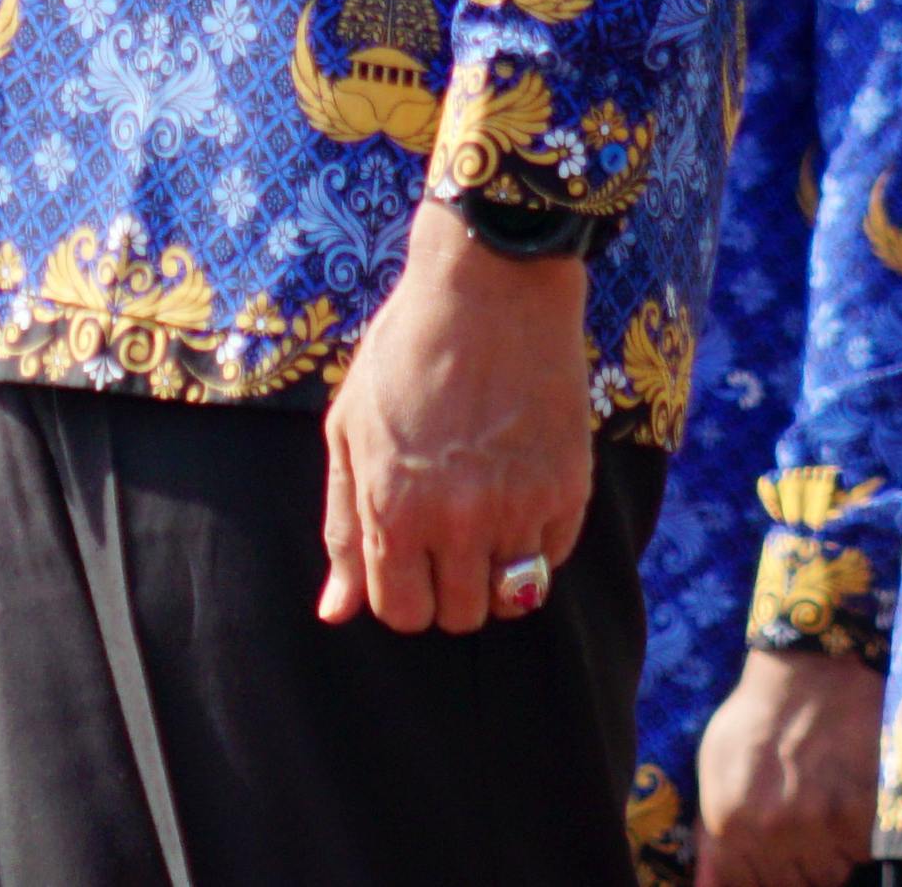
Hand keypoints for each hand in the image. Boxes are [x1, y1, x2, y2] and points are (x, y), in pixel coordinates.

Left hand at [320, 199, 595, 633]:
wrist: (490, 285)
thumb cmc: (406, 351)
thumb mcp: (350, 429)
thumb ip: (343, 525)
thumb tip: (333, 612)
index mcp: (392, 510)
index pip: (401, 613)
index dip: (403, 592)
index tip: (411, 556)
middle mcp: (455, 522)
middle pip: (458, 615)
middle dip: (449, 586)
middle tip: (450, 533)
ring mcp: (517, 508)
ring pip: (510, 598)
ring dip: (495, 571)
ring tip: (487, 516)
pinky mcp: (567, 489)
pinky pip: (552, 558)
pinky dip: (537, 540)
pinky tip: (520, 488)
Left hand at [691, 648, 879, 886]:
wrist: (813, 674)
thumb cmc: (759, 717)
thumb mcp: (716, 766)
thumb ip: (713, 832)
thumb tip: (711, 884)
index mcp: (729, 823)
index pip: (743, 886)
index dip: (758, 878)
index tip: (771, 864)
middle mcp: (770, 833)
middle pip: (787, 886)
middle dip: (791, 869)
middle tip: (797, 835)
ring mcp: (817, 828)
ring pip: (826, 878)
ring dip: (825, 859)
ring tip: (821, 821)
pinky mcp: (858, 818)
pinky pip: (857, 856)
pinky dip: (853, 842)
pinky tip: (844, 808)